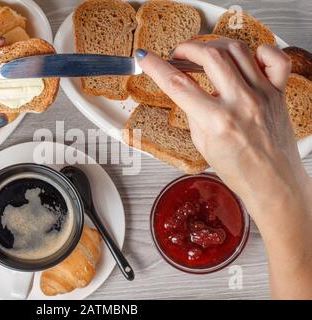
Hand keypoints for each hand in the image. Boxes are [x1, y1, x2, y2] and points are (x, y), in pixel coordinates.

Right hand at [136, 40, 308, 210]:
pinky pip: (275, 59)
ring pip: (236, 50)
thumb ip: (193, 112)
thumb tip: (186, 89)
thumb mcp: (202, 144)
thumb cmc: (239, 171)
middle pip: (209, 57)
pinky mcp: (279, 93)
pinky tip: (245, 57)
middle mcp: (241, 103)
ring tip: (204, 55)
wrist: (273, 184)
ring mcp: (262, 95)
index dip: (155, 67)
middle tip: (178, 56)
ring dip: (213, 47)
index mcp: (217, 121)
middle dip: (186, 49)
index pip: (177, 84)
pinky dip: (259, 50)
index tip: (145, 57)